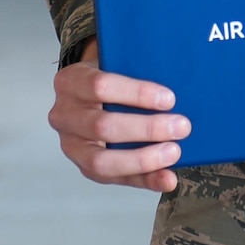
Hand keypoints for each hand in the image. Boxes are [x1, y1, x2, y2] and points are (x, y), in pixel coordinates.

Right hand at [48, 40, 190, 191]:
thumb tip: (172, 94)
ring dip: (144, 158)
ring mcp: (71, 145)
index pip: (100, 86)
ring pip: (102, 161)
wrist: (88, 96)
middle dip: (146, 129)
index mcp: (70, 82)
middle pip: (103, 126)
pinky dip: (144, 180)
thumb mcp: (114, 65)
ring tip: (173, 152)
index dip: (137, 93)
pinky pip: (114, 178)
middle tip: (180, 127)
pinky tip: (166, 178)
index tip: (169, 99)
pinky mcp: (84, 167)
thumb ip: (136, 74)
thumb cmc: (107, 80)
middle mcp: (64, 116)